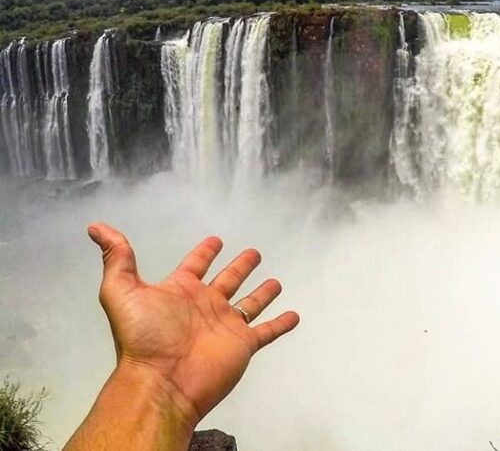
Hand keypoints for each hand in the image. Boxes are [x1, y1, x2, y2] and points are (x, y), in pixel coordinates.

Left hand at [88, 223, 299, 428]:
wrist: (162, 381)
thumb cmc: (142, 337)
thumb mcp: (121, 291)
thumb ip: (116, 258)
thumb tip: (96, 227)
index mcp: (181, 291)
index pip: (195, 265)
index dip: (204, 252)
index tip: (215, 240)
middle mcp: (205, 306)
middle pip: (228, 280)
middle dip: (240, 266)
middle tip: (253, 253)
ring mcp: (226, 325)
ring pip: (250, 304)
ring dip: (263, 293)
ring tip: (276, 282)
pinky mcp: (243, 344)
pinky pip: (267, 331)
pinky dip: (281, 324)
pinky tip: (294, 315)